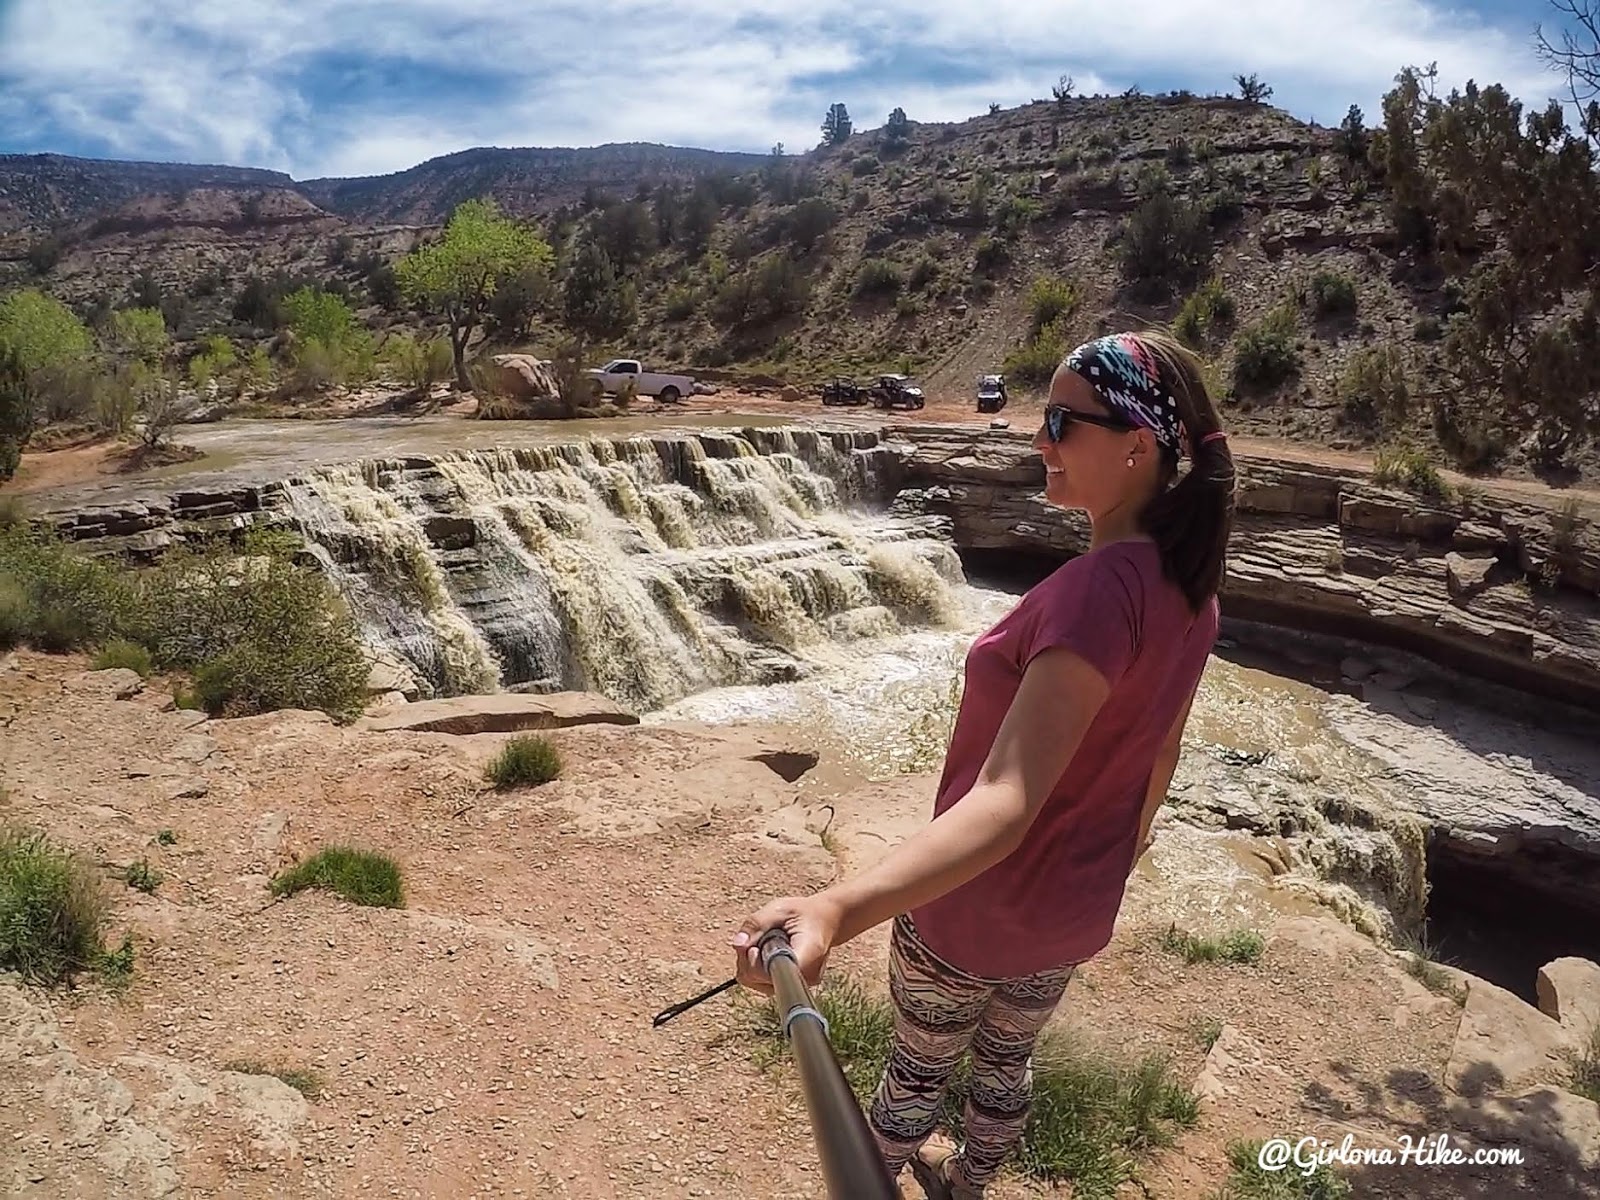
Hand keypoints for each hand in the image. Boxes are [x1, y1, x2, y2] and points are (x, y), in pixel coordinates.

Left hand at [729, 893, 843, 994]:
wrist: (826, 921)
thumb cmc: (804, 914)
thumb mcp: (779, 909)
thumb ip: (757, 924)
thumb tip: (738, 944)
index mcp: (808, 955)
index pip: (775, 975)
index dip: (757, 965)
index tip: (755, 948)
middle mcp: (805, 977)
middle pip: (761, 980)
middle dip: (750, 958)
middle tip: (762, 937)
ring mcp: (799, 986)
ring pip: (757, 983)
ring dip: (752, 962)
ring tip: (767, 943)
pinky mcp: (790, 987)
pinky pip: (761, 982)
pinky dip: (757, 967)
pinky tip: (767, 952)